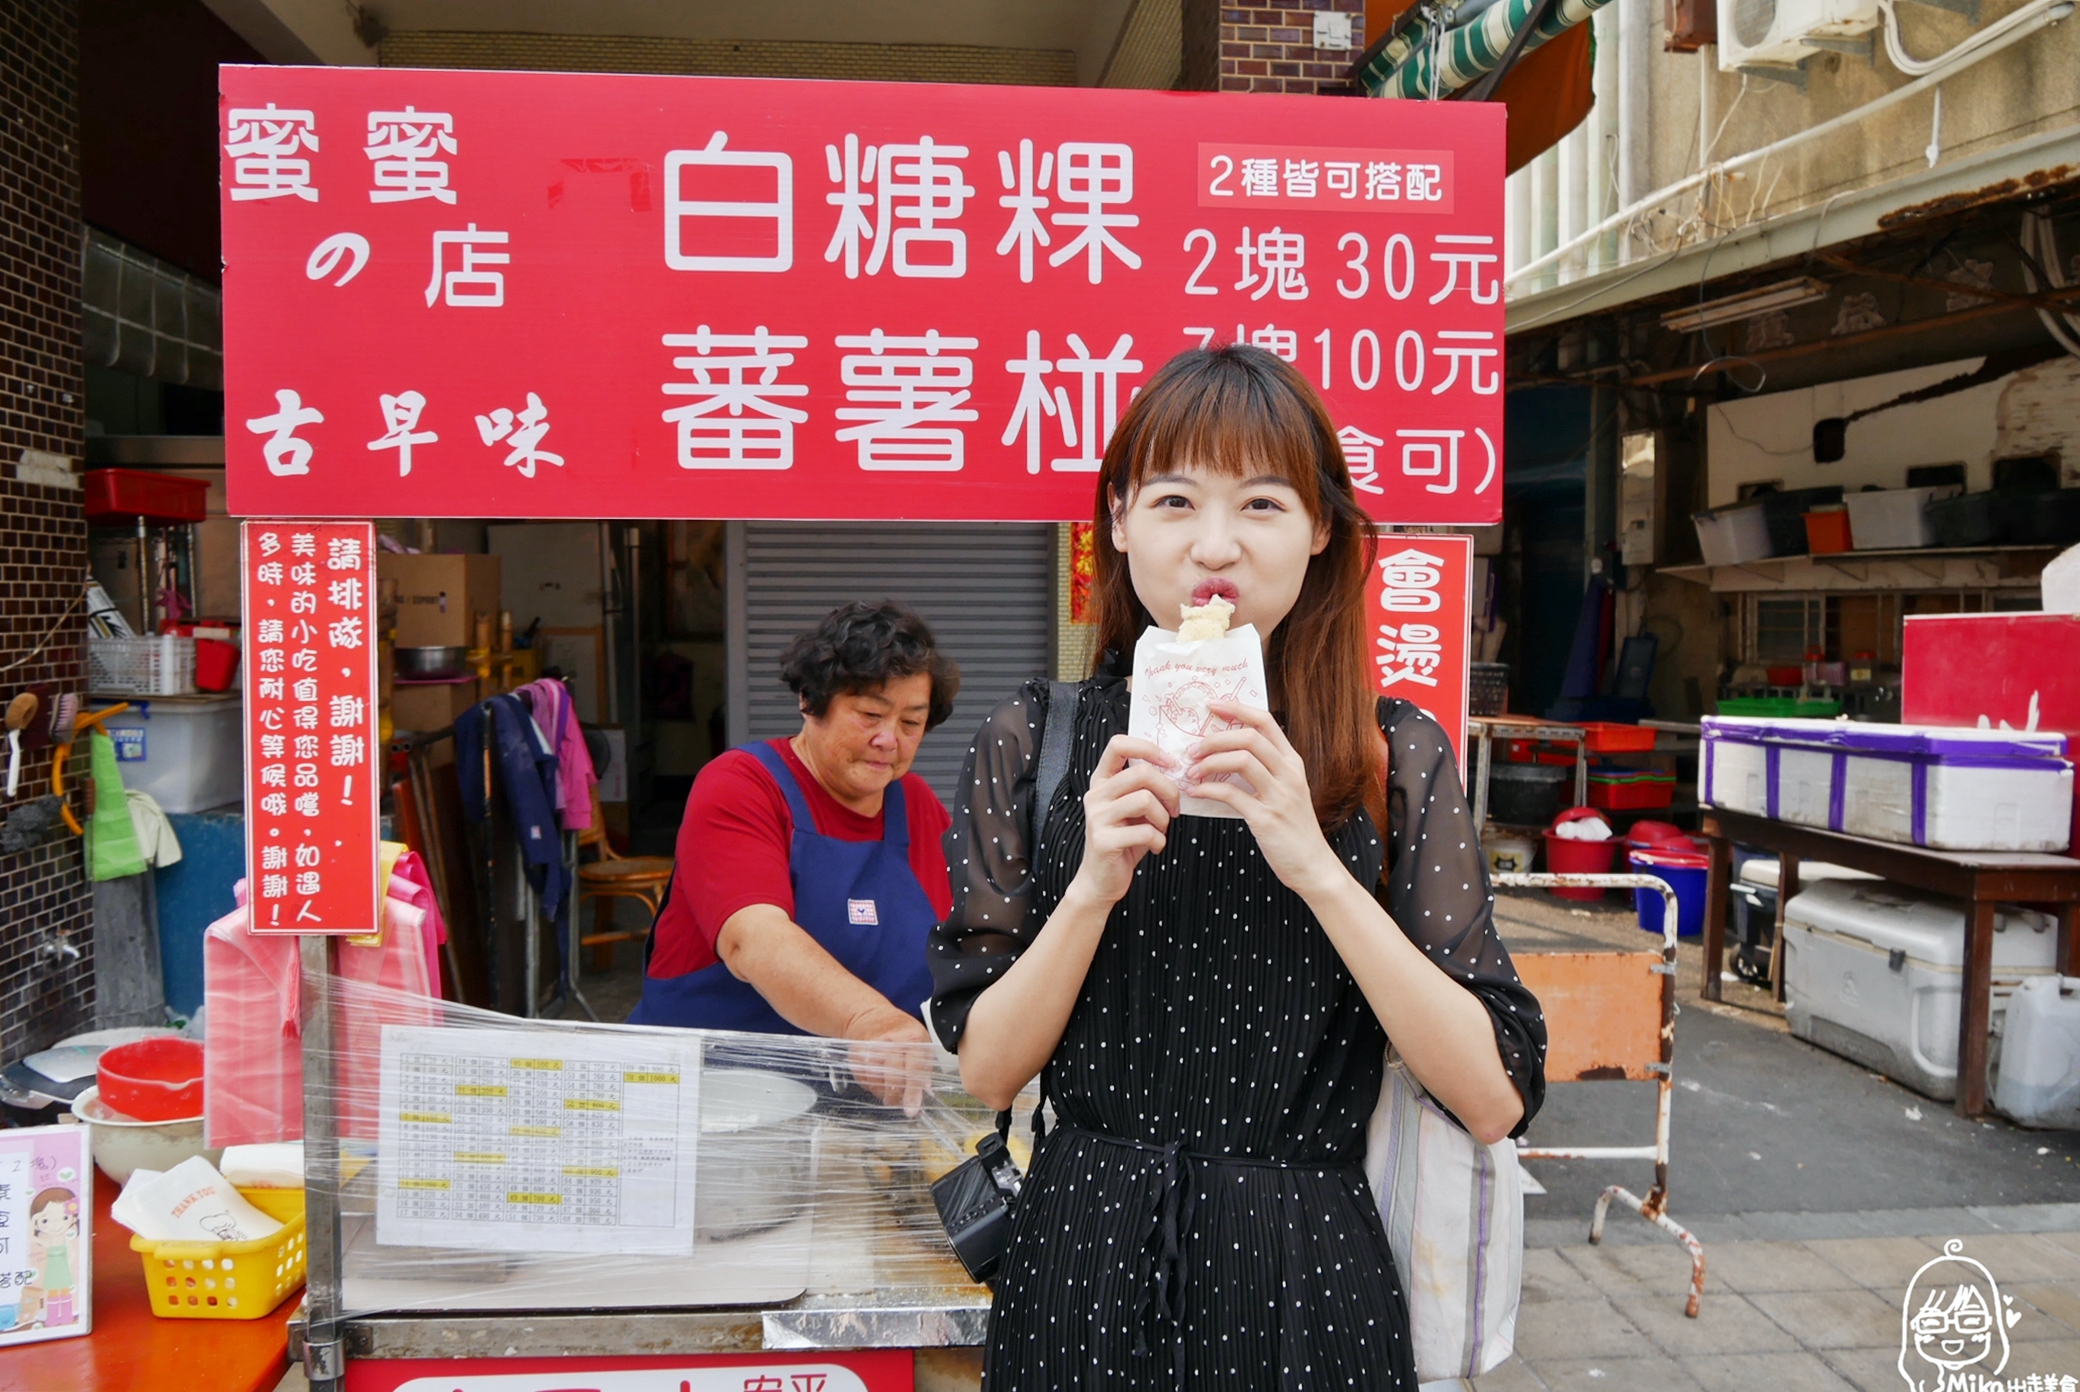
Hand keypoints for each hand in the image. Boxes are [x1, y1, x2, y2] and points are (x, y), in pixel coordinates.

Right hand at [842, 1004, 932, 1116]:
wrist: (871, 1017)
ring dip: (883, 1092)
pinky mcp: (856, 1054)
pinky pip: (863, 1079)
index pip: (914, 1069)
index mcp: (912, 1039)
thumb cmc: (902, 1032)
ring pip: (876, 1080)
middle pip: (893, 1076)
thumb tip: (926, 1092)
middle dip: (896, 1095)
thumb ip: (925, 1068)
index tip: (911, 1109)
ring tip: (889, 1092)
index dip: (913, 1092)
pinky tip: (878, 1082)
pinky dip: (871, 1086)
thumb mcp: (922, 1042)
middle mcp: (891, 1042)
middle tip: (899, 1103)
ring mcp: (872, 1048)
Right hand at [1068, 734, 1181, 908]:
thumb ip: (1145, 787)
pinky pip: (1145, 831)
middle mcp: (1096, 794)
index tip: (1169, 763)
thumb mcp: (1134, 809)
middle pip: (1141, 772)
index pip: (1118, 745)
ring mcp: (1097, 817)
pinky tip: (1155, 847)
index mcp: (1102, 781)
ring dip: (1164, 817)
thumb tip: (1176, 770)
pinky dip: (1159, 840)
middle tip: (1174, 808)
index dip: (1148, 748)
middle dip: (1169, 790)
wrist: (1102, 879)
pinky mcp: (1104, 840)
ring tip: (1161, 830)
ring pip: (1145, 799)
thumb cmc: (1124, 841)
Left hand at [1184, 702, 1342, 896]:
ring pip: (1241, 760)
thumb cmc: (1293, 829)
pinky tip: (1195, 792)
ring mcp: (1280, 796)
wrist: (1313, 866)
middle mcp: (1289, 774)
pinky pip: (1232, 795)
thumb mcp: (1287, 791)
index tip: (1211, 706)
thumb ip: (1265, 770)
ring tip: (1191, 772)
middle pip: (1249, 737)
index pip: (1265, 721)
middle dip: (1215, 739)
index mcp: (1293, 762)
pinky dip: (1208, 790)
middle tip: (1192, 750)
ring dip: (1209, 762)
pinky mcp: (1267, 819)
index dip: (1236, 709)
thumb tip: (1224, 754)